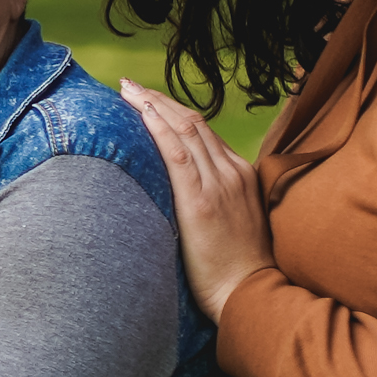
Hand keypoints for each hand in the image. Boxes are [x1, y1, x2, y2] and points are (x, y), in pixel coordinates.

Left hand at [119, 81, 275, 322]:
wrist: (249, 292)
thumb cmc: (238, 265)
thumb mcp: (235, 220)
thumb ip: (217, 196)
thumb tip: (186, 187)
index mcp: (241, 174)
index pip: (203, 131)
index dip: (174, 111)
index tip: (150, 99)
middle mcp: (232, 172)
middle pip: (191, 123)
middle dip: (158, 100)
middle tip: (129, 85)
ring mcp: (218, 184)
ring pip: (183, 131)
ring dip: (152, 106)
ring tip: (127, 90)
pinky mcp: (201, 201)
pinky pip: (177, 155)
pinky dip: (158, 128)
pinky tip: (142, 113)